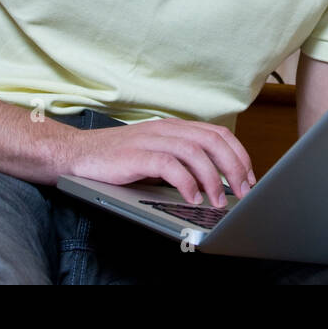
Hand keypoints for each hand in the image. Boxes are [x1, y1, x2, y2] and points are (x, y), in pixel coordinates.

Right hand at [65, 118, 255, 207]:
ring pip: (194, 151)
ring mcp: (150, 140)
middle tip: (243, 192)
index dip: (239, 155)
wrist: (77, 153)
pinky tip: (192, 198)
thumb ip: (183, 160)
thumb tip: (215, 181)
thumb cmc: (118, 158)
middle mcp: (166, 129)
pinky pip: (168, 165)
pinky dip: (185, 182)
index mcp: (175, 127)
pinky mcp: (135, 155)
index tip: (249, 178)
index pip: (217, 134)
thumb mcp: (157, 154)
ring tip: (219, 201)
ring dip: (212, 178)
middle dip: (233, 167)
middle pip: (211, 141)